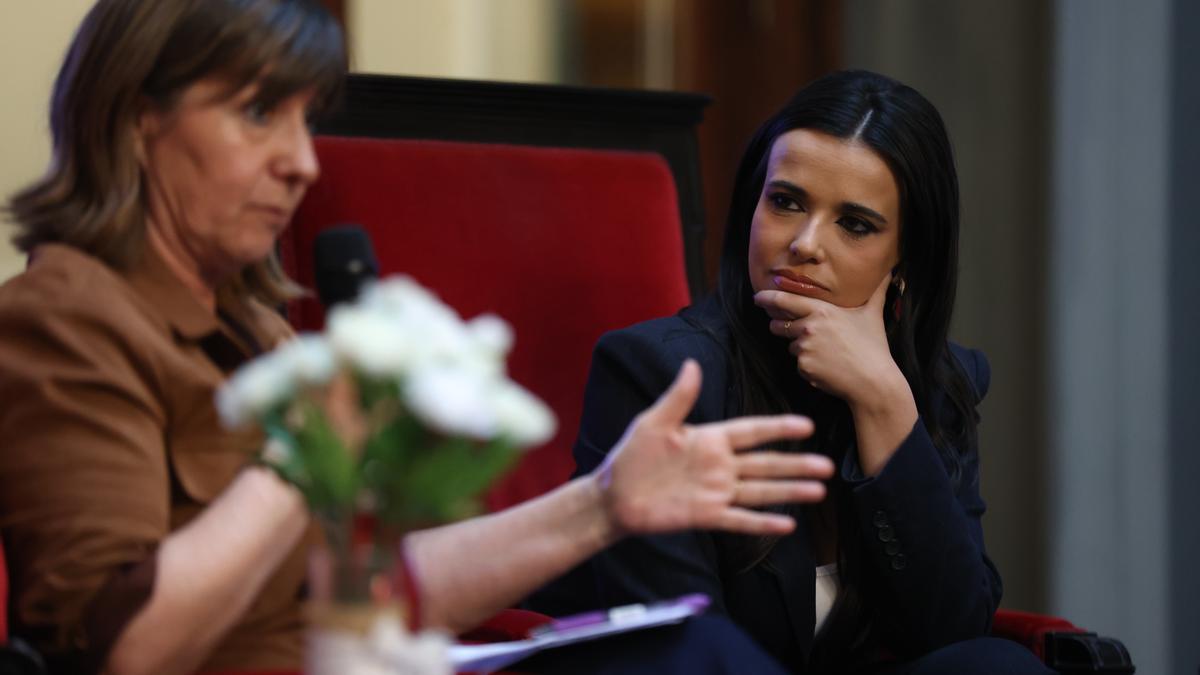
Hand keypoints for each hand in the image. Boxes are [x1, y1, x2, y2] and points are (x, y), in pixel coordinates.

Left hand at [592, 360, 833, 536]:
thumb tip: (693, 364)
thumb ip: (678, 398)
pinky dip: (763, 523)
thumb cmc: (631, 456)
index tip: (807, 425)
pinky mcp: (706, 516)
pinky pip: (740, 519)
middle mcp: (719, 466)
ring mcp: (715, 492)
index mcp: (709, 439)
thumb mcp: (653, 422)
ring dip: (789, 492)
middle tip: (828, 466)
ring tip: (819, 491)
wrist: (613, 497)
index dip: (778, 428)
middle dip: (796, 464)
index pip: (751, 431)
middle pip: (765, 464)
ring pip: (760, 491)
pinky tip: (787, 525)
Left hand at [755, 273, 905, 408]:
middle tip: (798, 331)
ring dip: (800, 347)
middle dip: (781, 326)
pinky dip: (808, 365)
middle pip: (779, 324)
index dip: (767, 298)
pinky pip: (798, 363)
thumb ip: (876, 290)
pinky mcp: (803, 367)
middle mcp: (808, 327)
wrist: (872, 381)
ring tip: (826, 352)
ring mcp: (804, 348)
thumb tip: (892, 269)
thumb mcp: (872, 313)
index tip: (757, 298)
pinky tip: (827, 366)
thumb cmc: (873, 346)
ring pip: (790, 345)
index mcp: (821, 310)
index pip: (784, 300)